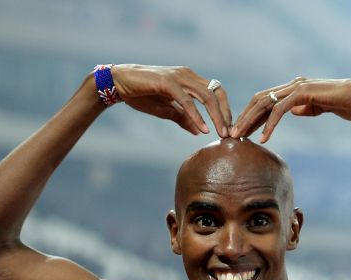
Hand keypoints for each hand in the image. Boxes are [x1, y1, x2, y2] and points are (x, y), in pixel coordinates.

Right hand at [110, 65, 231, 136]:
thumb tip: (198, 131)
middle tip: (231, 134)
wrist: (119, 84)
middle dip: (226, 114)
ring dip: (216, 116)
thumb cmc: (142, 95)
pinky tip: (202, 129)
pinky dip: (196, 115)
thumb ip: (182, 118)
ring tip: (221, 133)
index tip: (229, 129)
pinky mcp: (167, 82)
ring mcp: (178, 76)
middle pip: (217, 93)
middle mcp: (188, 75)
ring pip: (206, 96)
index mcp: (190, 80)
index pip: (216, 92)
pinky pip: (187, 101)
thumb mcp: (166, 109)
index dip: (225, 110)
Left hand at [231, 77, 350, 141]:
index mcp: (294, 89)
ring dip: (250, 121)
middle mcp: (293, 85)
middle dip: (243, 117)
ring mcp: (297, 87)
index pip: (265, 100)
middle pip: (259, 100)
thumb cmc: (346, 104)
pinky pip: (280, 110)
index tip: (241, 131)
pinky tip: (264, 138)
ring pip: (265, 103)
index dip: (251, 115)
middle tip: (232, 135)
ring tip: (240, 137)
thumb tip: (293, 111)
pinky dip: (270, 124)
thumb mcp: (319, 108)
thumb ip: (304, 108)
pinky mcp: (304, 94)